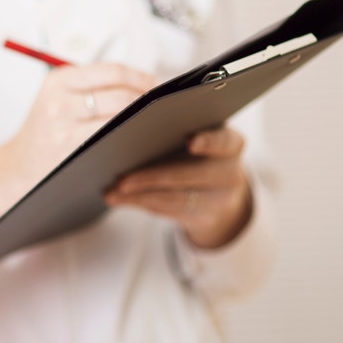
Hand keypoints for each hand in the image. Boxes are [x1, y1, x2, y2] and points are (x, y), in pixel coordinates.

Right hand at [0, 63, 156, 235]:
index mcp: (58, 81)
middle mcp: (59, 101)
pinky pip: (113, 142)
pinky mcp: (70, 151)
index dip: (142, 78)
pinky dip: (131, 141)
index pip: (112, 71)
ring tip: (156, 125)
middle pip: (121, 94)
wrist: (15, 171)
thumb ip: (91, 87)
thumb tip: (147, 85)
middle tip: (164, 108)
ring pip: (120, 117)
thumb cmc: (44, 135)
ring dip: (144, 121)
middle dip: (148, 101)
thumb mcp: (56, 99)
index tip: (157, 86)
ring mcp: (64, 128)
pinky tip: (141, 143)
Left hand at [105, 125, 252, 248]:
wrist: (221, 191)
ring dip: (139, 195)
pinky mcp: (203, 218)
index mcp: (230, 144)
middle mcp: (230, 173)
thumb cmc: (198, 152)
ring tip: (112, 191)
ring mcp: (220, 199)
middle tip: (121, 179)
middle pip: (191, 175)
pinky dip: (139, 202)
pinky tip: (117, 198)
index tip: (190, 141)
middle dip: (152, 177)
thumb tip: (127, 123)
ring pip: (175, 198)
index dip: (209, 141)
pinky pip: (167, 211)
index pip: (224, 140)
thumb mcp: (199, 137)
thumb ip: (176, 128)